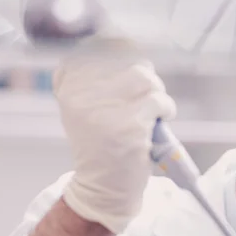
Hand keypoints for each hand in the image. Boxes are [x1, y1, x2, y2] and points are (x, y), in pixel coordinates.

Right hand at [52, 43, 175, 232]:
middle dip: (143, 76)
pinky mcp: (130, 126)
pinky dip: (165, 109)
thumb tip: (126, 47)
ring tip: (152, 110)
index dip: (121, 51)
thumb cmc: (101, 147)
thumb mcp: (85, 109)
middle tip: (144, 97)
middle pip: (126, 60)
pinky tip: (158, 122)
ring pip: (144, 78)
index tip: (128, 70)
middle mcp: (83, 96)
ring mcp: (107, 111)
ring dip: (156, 93)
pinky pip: (158, 101)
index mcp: (70, 88)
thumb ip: (97, 79)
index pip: (98, 47)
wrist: (104, 188)